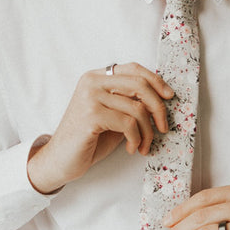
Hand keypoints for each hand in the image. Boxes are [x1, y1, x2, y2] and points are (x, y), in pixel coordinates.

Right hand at [27, 62, 173, 193]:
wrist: (60, 160)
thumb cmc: (89, 139)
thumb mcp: (113, 114)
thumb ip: (129, 102)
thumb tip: (161, 98)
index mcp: (97, 77)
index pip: (134, 69)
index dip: (156, 81)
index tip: (169, 97)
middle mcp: (92, 82)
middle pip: (140, 86)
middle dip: (158, 108)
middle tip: (163, 127)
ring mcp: (90, 97)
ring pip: (137, 108)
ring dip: (147, 132)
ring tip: (143, 145)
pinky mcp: (91, 115)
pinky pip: (128, 123)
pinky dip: (136, 139)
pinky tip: (132, 148)